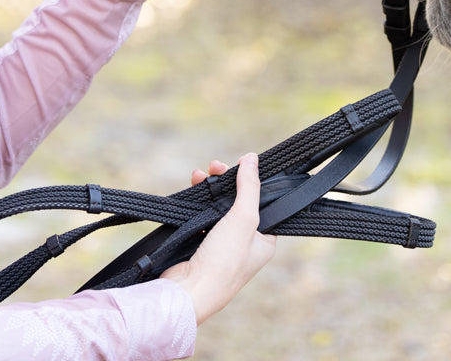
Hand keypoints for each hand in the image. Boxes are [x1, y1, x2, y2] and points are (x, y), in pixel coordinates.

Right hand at [162, 154, 276, 323]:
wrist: (187, 291)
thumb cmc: (222, 263)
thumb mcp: (244, 219)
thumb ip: (250, 187)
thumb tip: (253, 159)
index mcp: (263, 241)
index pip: (263, 203)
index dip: (252, 182)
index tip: (241, 164)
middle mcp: (245, 244)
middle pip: (238, 202)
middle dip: (227, 181)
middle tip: (215, 166)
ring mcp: (222, 245)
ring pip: (219, 207)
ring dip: (210, 187)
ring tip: (199, 174)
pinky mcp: (201, 245)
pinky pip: (202, 215)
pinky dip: (198, 201)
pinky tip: (193, 188)